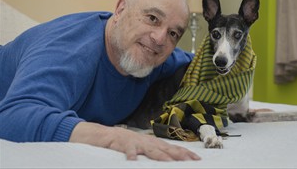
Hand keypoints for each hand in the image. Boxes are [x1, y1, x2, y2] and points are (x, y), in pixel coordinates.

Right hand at [69, 122, 200, 160]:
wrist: (100, 134)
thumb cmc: (119, 142)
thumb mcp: (137, 148)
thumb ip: (149, 153)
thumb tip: (164, 160)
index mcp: (149, 142)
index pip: (170, 148)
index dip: (184, 153)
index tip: (196, 159)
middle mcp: (144, 140)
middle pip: (165, 148)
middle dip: (179, 155)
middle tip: (192, 161)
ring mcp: (133, 140)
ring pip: (150, 148)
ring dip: (161, 156)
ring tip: (171, 163)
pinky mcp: (120, 142)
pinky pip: (127, 149)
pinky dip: (131, 155)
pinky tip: (134, 162)